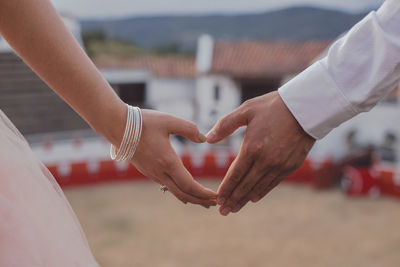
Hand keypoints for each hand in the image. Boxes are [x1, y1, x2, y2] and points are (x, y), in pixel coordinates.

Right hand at [131, 110, 216, 207]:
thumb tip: (203, 139)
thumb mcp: (169, 121)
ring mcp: (152, 173)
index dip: (204, 193)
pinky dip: (179, 191)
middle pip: (183, 194)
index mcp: (168, 162)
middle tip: (215, 203)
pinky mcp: (147, 171)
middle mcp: (159, 172)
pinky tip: (184, 189)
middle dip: (200, 200)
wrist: (117, 126)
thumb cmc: (144, 122)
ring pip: (174, 191)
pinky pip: (166, 185)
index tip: (216, 196)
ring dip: (190, 197)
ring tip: (202, 200)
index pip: (189, 185)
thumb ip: (189, 129)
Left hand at [206, 92, 314, 214]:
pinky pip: (273, 183)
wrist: (306, 107)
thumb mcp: (246, 110)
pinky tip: (254, 198)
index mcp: (252, 147)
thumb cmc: (273, 106)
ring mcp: (279, 165)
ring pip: (259, 187)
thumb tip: (208, 139)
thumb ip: (225, 125)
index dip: (226, 188)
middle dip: (233, 199)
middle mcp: (266, 160)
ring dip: (246, 199)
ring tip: (235, 208)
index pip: (235, 174)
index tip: (217, 198)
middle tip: (223, 211)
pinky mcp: (291, 166)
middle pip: (246, 185)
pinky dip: (262, 192)